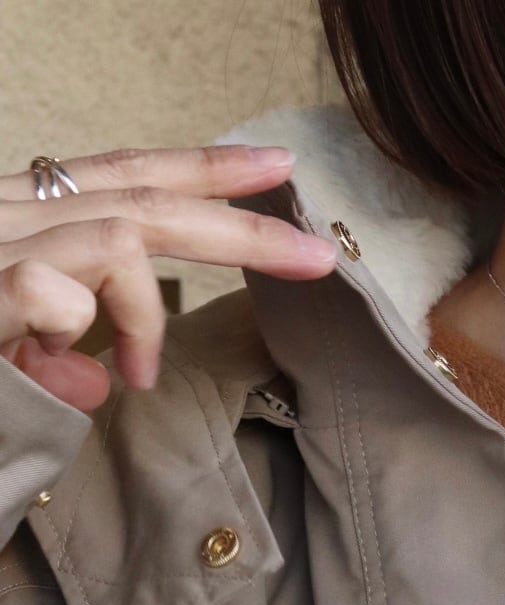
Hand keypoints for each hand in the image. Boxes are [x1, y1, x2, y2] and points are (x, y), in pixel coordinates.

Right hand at [0, 146, 337, 412]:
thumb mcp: (7, 362)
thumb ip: (54, 363)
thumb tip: (97, 378)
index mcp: (19, 223)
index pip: (118, 177)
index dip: (199, 171)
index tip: (274, 168)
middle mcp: (6, 219)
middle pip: (139, 198)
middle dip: (239, 225)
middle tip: (316, 253)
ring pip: (116, 238)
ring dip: (149, 310)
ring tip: (139, 371)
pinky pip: (54, 291)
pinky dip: (76, 331)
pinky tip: (59, 368)